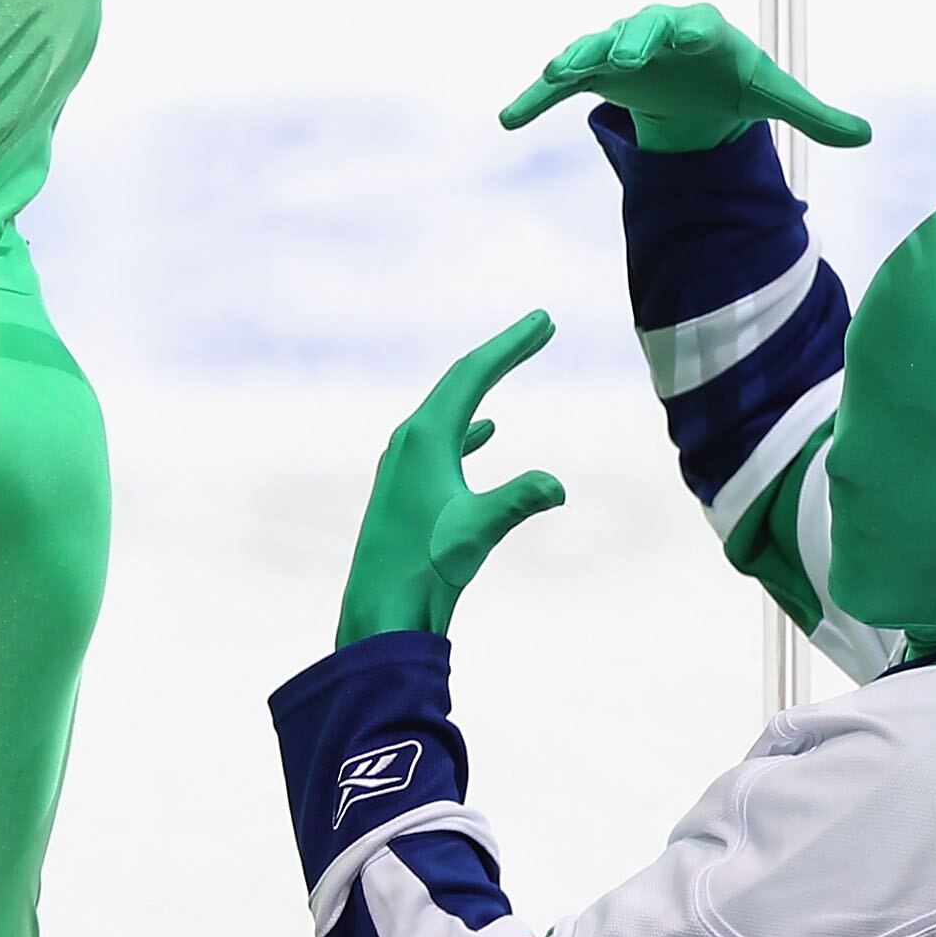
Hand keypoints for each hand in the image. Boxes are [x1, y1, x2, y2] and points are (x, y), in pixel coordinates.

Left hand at [337, 311, 566, 644]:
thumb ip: (518, 501)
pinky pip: (441, 443)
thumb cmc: (422, 570)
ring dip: (483, 388)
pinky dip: (467, 429)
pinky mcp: (404, 492)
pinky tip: (485, 431)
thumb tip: (556, 486)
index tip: (545, 321)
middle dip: (502, 355)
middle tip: (540, 327)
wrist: (379, 614)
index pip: (472, 375)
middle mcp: (408, 444)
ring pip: (449, 412)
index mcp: (423, 438)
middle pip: (460, 384)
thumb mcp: (477, 530)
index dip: (511, 345)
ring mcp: (402, 467)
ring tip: (510, 365)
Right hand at [498, 2, 869, 153]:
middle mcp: (656, 31)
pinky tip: (509, 119)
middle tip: (621, 53)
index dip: (690, 29)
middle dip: (630, 39)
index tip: (687, 35)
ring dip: (576, 58)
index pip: (697, 23)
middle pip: (640, 29)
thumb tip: (866, 138)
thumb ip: (813, 116)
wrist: (691, 82)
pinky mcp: (592, 73)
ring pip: (594, 48)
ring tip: (557, 73)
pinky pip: (560, 85)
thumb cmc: (733, 81)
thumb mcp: (771, 96)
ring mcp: (619, 49)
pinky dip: (535, 99)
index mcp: (703, 30)